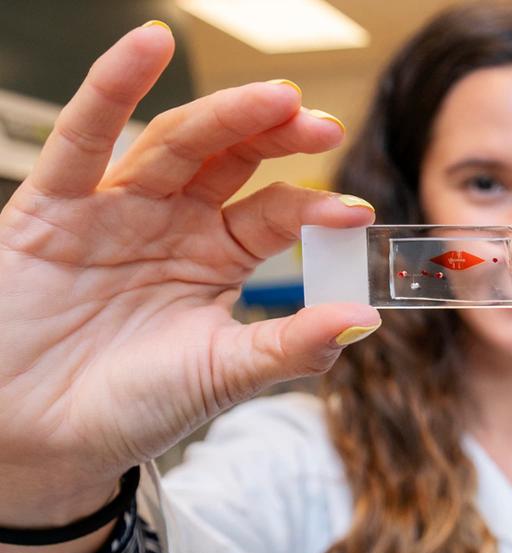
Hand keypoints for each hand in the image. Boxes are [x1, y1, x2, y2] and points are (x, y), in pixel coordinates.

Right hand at [0, 23, 378, 525]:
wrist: (36, 440)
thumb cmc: (129, 406)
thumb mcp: (224, 376)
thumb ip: (292, 347)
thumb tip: (367, 320)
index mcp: (217, 256)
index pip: (275, 211)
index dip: (315, 207)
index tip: (356, 213)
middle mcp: (171, 222)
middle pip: (232, 157)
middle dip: (277, 134)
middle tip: (320, 122)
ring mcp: (114, 208)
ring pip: (174, 141)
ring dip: (223, 112)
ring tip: (274, 95)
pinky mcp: (51, 206)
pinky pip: (83, 139)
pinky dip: (110, 86)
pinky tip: (145, 45)